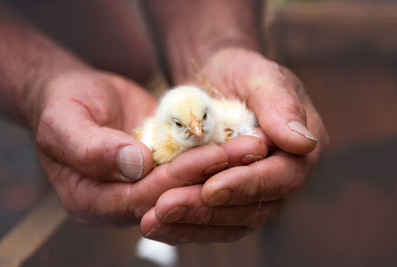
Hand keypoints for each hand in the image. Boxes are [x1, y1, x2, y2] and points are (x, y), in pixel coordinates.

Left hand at [140, 48, 328, 243]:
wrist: (215, 80)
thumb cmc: (240, 71)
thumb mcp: (259, 76)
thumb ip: (280, 105)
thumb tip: (303, 143)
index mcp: (300, 150)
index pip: (282, 177)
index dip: (247, 185)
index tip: (211, 189)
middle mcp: (282, 177)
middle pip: (254, 208)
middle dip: (210, 210)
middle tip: (168, 208)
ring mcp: (256, 191)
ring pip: (231, 221)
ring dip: (192, 223)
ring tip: (153, 219)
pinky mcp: (230, 198)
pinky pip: (213, 220)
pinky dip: (186, 225)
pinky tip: (157, 224)